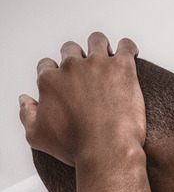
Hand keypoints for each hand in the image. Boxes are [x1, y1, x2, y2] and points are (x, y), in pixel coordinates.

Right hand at [18, 32, 145, 165]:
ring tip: (109, 57)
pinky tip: (131, 55)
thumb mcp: (37, 136)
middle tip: (89, 70)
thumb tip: (24, 99)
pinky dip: (128, 47)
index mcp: (50, 80)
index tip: (66, 80)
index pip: (47, 65)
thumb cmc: (75, 146)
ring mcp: (98, 64)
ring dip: (101, 46)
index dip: (56, 72)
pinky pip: (126, 46)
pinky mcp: (123, 68)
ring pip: (97, 41)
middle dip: (77, 57)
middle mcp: (71, 67)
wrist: (107, 150)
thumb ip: (26, 114)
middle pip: (71, 49)